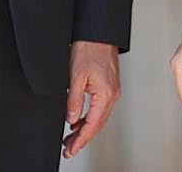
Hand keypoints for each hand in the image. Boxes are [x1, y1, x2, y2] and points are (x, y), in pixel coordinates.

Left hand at [63, 41, 120, 158]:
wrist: (98, 32)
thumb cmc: (90, 48)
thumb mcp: (75, 76)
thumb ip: (74, 100)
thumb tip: (71, 119)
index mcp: (105, 94)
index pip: (93, 124)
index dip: (81, 140)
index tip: (71, 149)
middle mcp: (112, 94)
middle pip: (98, 124)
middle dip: (83, 138)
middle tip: (69, 148)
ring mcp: (112, 90)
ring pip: (99, 117)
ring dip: (86, 129)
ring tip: (71, 137)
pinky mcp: (109, 85)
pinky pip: (100, 108)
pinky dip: (90, 117)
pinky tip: (79, 120)